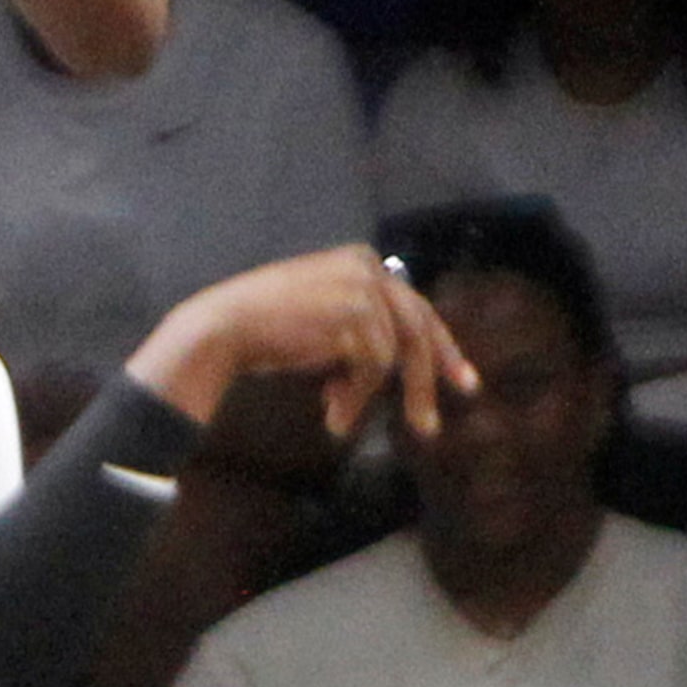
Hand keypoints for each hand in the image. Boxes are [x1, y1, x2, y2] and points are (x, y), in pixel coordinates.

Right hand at [130, 246, 477, 438]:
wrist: (225, 328)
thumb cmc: (266, 330)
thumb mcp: (324, 319)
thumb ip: (361, 328)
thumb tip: (396, 366)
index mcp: (361, 261)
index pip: (416, 307)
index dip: (442, 348)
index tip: (461, 381)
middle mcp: (368, 267)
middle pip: (419, 328)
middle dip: (430, 378)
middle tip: (430, 425)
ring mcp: (363, 288)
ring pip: (400, 353)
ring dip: (373, 396)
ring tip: (343, 422)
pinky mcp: (355, 314)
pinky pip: (375, 368)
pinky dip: (356, 397)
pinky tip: (332, 412)